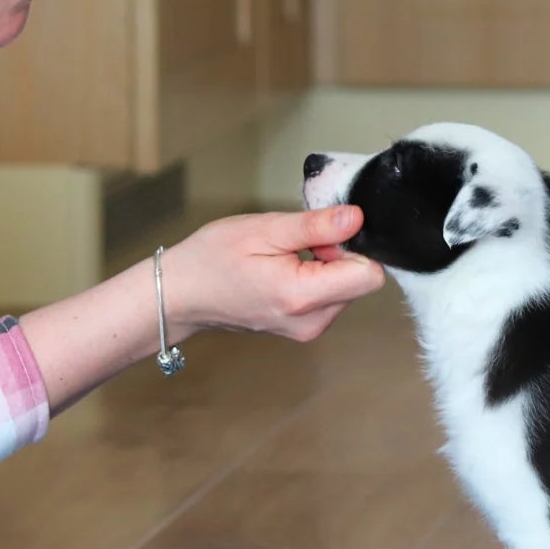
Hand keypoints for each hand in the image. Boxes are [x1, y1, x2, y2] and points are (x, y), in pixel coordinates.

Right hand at [169, 206, 385, 341]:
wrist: (179, 295)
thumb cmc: (212, 259)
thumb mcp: (264, 229)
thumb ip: (315, 226)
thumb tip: (356, 218)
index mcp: (303, 297)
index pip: (370, 275)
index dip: (353, 246)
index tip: (321, 236)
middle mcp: (313, 322)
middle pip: (360, 281)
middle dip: (338, 255)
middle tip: (295, 244)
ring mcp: (309, 329)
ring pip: (347, 288)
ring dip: (326, 267)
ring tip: (284, 257)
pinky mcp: (305, 328)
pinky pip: (330, 297)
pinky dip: (316, 279)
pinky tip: (284, 270)